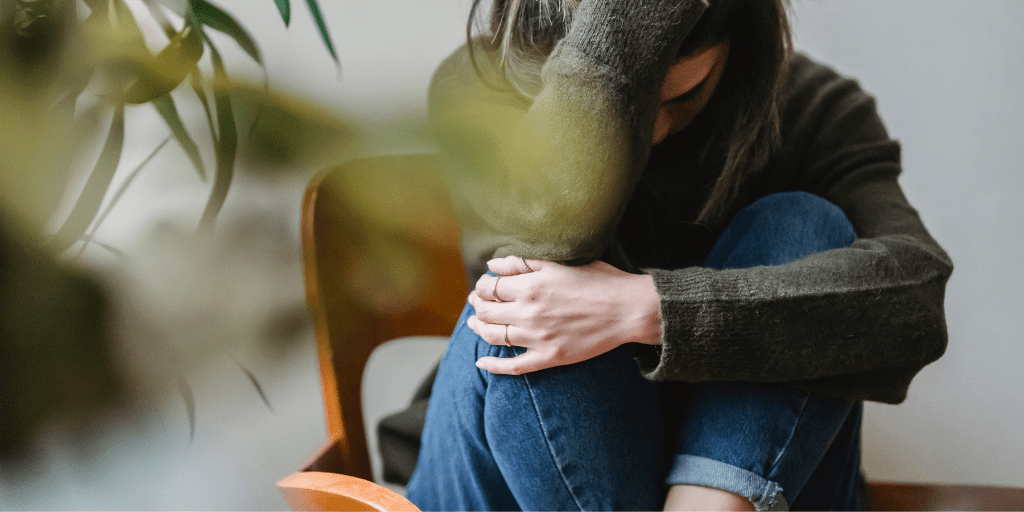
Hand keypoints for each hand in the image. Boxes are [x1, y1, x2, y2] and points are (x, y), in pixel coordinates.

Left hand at [468, 255, 662, 374]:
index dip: (482, 286)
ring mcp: (537, 338)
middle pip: (486, 312)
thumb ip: (523, 263)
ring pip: (493, 336)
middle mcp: (528, 312)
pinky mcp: (549, 358)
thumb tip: (492, 265)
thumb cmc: (599, 281)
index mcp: (530, 286)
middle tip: (476, 303)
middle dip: (477, 305)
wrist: (628, 310)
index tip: (485, 286)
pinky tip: (481, 363)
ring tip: (475, 324)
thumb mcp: (560, 263)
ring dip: (478, 329)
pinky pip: (513, 366)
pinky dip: (493, 366)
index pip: (489, 288)